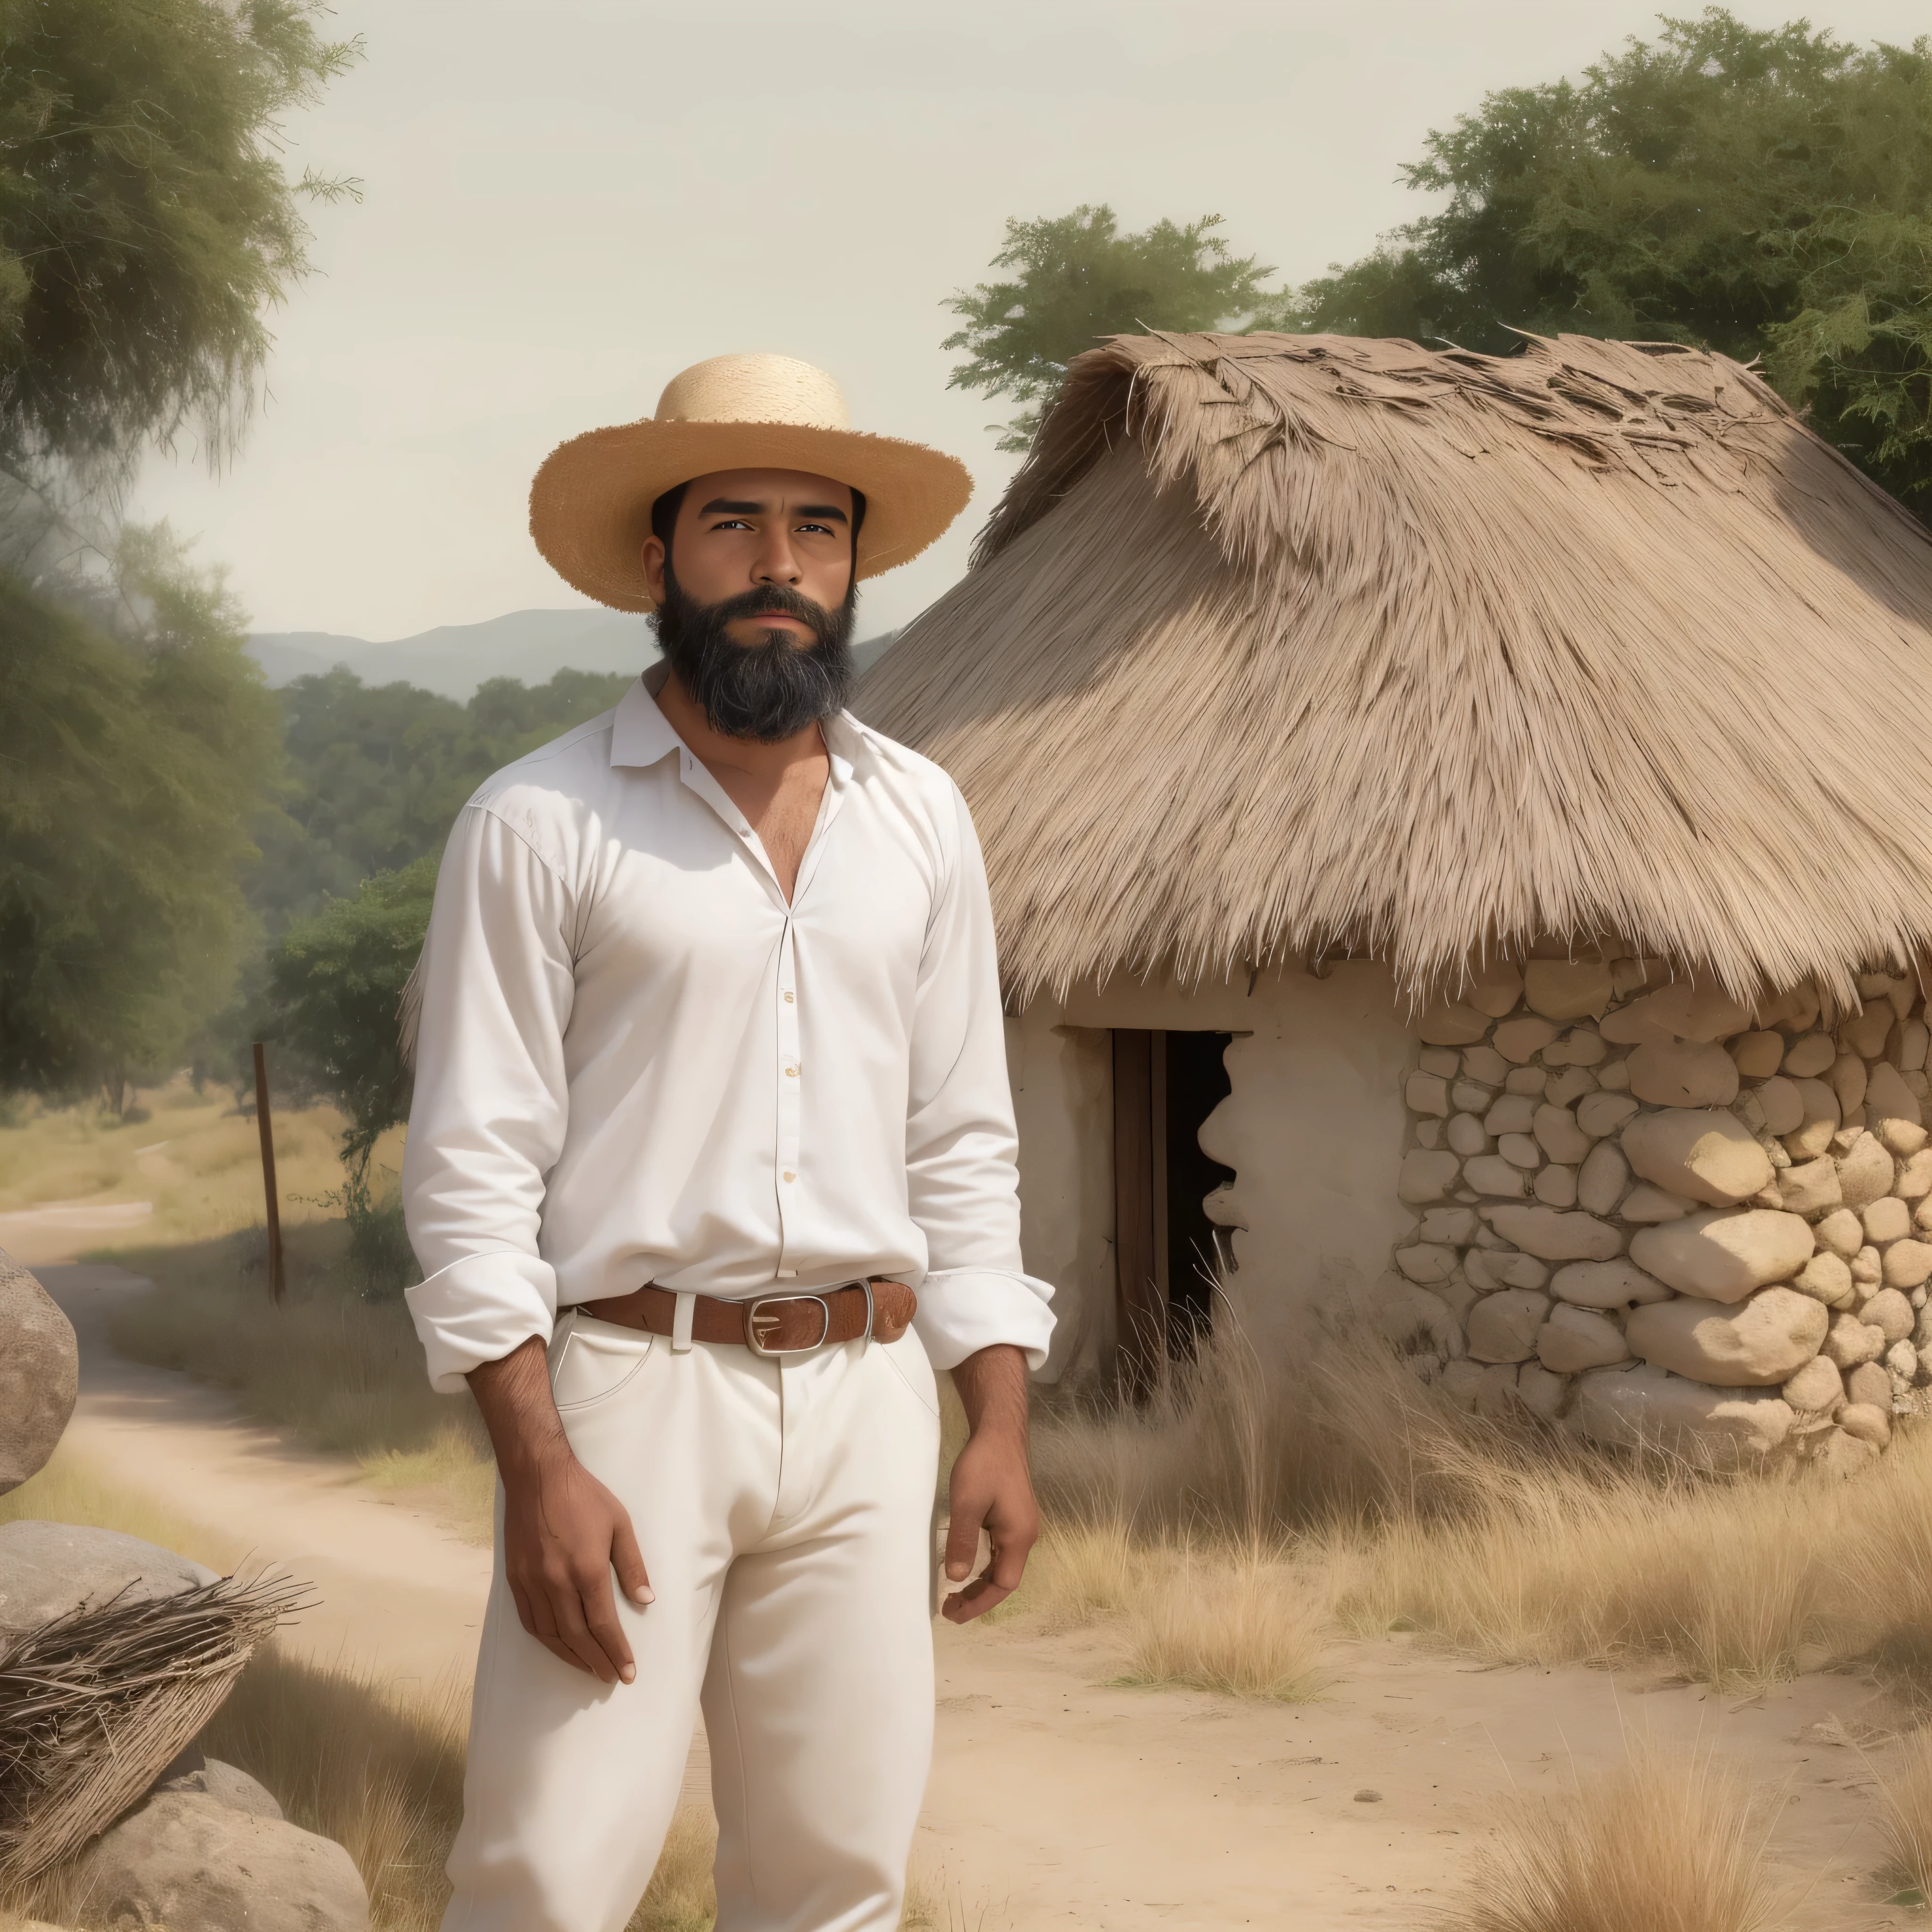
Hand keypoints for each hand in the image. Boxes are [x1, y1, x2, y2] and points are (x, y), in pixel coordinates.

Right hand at [467, 1334, 652, 1683]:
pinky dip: (546, 1640)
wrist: (537, 1476)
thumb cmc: (584, 1496)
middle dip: (596, 1661)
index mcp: (586, 1569)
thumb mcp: (619, 1524)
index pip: (603, 1624)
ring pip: (551, 1634)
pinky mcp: (514, 1579)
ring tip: (589, 1668)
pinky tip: (558, 1646)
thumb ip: (632, 1565)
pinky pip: (530, 1621)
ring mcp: (532, 1583)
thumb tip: (646, 1601)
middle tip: (611, 1677)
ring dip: (571, 1657)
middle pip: (577, 1636)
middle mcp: (557, 1583)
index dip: (616, 1651)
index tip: (627, 1672)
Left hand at [942, 1344, 1037, 1623]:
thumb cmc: (984, 1466)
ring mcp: (1021, 1526)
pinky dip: (984, 1565)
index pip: (1004, 1585)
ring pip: (1003, 1566)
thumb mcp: (967, 1503)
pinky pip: (1000, 1552)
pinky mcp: (1013, 1516)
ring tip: (954, 1594)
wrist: (999, 1432)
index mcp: (1019, 1537)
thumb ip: (963, 1541)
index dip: (979, 1603)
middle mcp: (1025, 1536)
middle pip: (1005, 1579)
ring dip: (981, 1583)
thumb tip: (956, 1579)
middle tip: (949, 1608)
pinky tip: (966, 1565)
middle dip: (979, 1598)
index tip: (953, 1612)